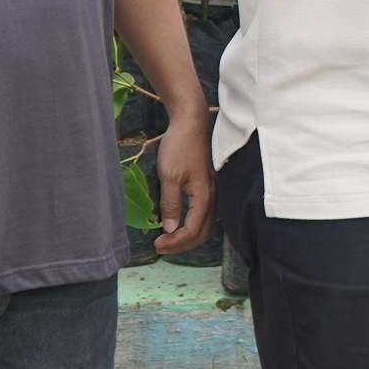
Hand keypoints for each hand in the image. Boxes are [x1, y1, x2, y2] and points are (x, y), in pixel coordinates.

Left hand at [149, 106, 215, 256]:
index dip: (175, 242)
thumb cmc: (180, 146)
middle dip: (181, 244)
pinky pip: (202, 214)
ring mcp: (211, 192)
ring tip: (167, 238)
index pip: (192, 231)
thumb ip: (171, 204)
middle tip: (160, 246)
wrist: (191, 122)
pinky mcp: (207, 186)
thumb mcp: (169, 176)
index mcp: (203, 196)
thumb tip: (170, 229)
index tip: (156, 244)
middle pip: (202, 233)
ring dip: (186, 236)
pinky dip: (190, 225)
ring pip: (203, 225)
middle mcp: (212, 197)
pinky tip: (178, 222)